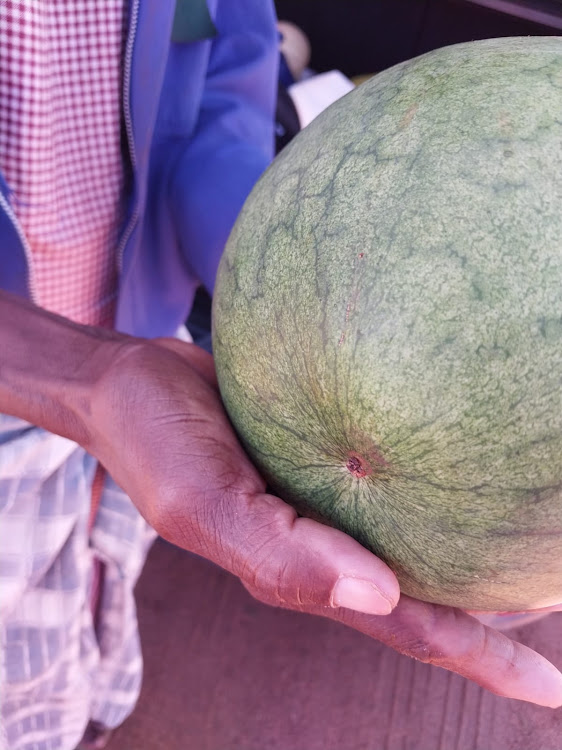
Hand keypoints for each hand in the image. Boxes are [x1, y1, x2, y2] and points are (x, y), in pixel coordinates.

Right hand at [86, 337, 561, 708]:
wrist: (129, 383)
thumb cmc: (156, 444)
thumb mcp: (203, 504)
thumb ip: (280, 557)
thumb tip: (381, 597)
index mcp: (302, 572)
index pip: (410, 629)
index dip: (482, 661)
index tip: (554, 688)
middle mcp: (326, 545)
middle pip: (428, 596)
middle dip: (500, 620)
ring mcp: (326, 501)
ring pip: (416, 541)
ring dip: (477, 557)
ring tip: (538, 547)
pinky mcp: (321, 456)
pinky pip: (390, 479)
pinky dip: (434, 487)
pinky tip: (465, 462)